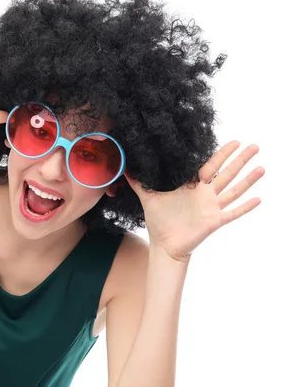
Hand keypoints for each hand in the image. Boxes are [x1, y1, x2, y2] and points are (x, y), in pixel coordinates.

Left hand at [124, 140, 264, 261]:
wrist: (164, 244)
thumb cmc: (159, 221)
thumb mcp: (148, 198)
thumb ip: (138, 183)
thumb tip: (124, 168)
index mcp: (192, 186)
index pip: (210, 166)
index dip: (221, 154)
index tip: (233, 142)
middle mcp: (205, 194)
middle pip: (226, 173)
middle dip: (240, 160)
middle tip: (254, 145)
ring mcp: (211, 207)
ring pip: (233, 190)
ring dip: (248, 180)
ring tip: (261, 168)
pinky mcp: (214, 221)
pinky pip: (232, 213)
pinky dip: (245, 207)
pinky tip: (258, 199)